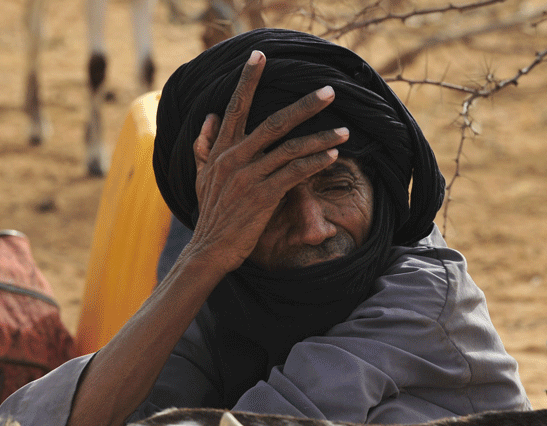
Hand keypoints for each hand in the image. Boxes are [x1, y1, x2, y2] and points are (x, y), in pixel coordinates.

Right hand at [186, 49, 350, 275]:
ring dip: (322, 138)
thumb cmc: (211, 214)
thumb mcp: (200, 177)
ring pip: (291, 148)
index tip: (260, 55)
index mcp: (220, 150)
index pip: (235, 107)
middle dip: (305, 105)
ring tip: (345, 131)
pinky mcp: (263, 196)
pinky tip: (334, 156)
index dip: (247, 80)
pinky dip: (316, 163)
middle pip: (275, 121)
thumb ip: (203, 146)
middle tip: (330, 90)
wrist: (209, 249)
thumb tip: (209, 117)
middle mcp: (235, 157)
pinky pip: (295, 173)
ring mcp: (250, 176)